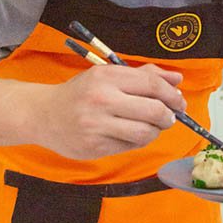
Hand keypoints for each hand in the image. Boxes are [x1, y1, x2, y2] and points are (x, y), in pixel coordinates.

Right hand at [33, 63, 184, 159]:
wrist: (43, 114)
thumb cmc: (81, 93)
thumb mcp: (108, 75)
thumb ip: (144, 75)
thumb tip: (177, 80)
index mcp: (106, 77)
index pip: (152, 84)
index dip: (172, 94)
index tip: (179, 101)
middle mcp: (102, 99)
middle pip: (154, 110)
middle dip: (169, 116)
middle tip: (169, 117)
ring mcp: (97, 125)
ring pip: (145, 133)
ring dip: (155, 132)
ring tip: (151, 127)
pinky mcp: (94, 146)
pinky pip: (130, 146)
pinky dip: (138, 142)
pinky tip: (131, 135)